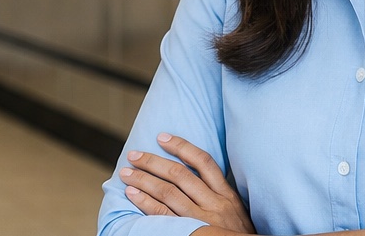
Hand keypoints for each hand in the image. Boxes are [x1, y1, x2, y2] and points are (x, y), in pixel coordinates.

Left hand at [119, 132, 255, 233]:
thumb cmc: (237, 234)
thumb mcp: (235, 209)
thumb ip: (217, 192)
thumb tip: (192, 173)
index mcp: (227, 194)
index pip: (204, 161)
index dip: (181, 146)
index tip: (161, 137)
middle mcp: (215, 204)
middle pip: (180, 175)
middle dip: (153, 162)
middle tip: (134, 155)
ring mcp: (202, 220)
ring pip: (169, 193)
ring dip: (144, 180)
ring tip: (127, 174)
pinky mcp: (192, 233)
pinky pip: (164, 215)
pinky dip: (146, 203)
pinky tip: (133, 194)